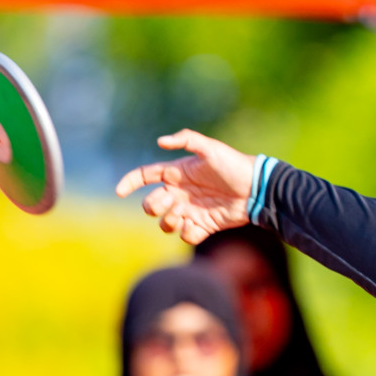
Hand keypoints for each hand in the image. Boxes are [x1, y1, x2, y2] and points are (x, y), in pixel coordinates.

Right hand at [115, 130, 256, 244]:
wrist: (256, 190)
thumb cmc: (234, 166)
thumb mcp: (211, 148)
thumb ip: (186, 139)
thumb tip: (160, 141)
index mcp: (176, 174)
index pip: (144, 177)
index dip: (129, 183)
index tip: (119, 192)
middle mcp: (180, 193)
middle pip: (150, 205)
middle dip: (152, 206)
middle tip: (171, 203)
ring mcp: (191, 211)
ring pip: (164, 223)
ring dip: (167, 221)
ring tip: (181, 216)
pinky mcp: (204, 226)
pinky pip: (185, 236)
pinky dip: (186, 234)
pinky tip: (194, 226)